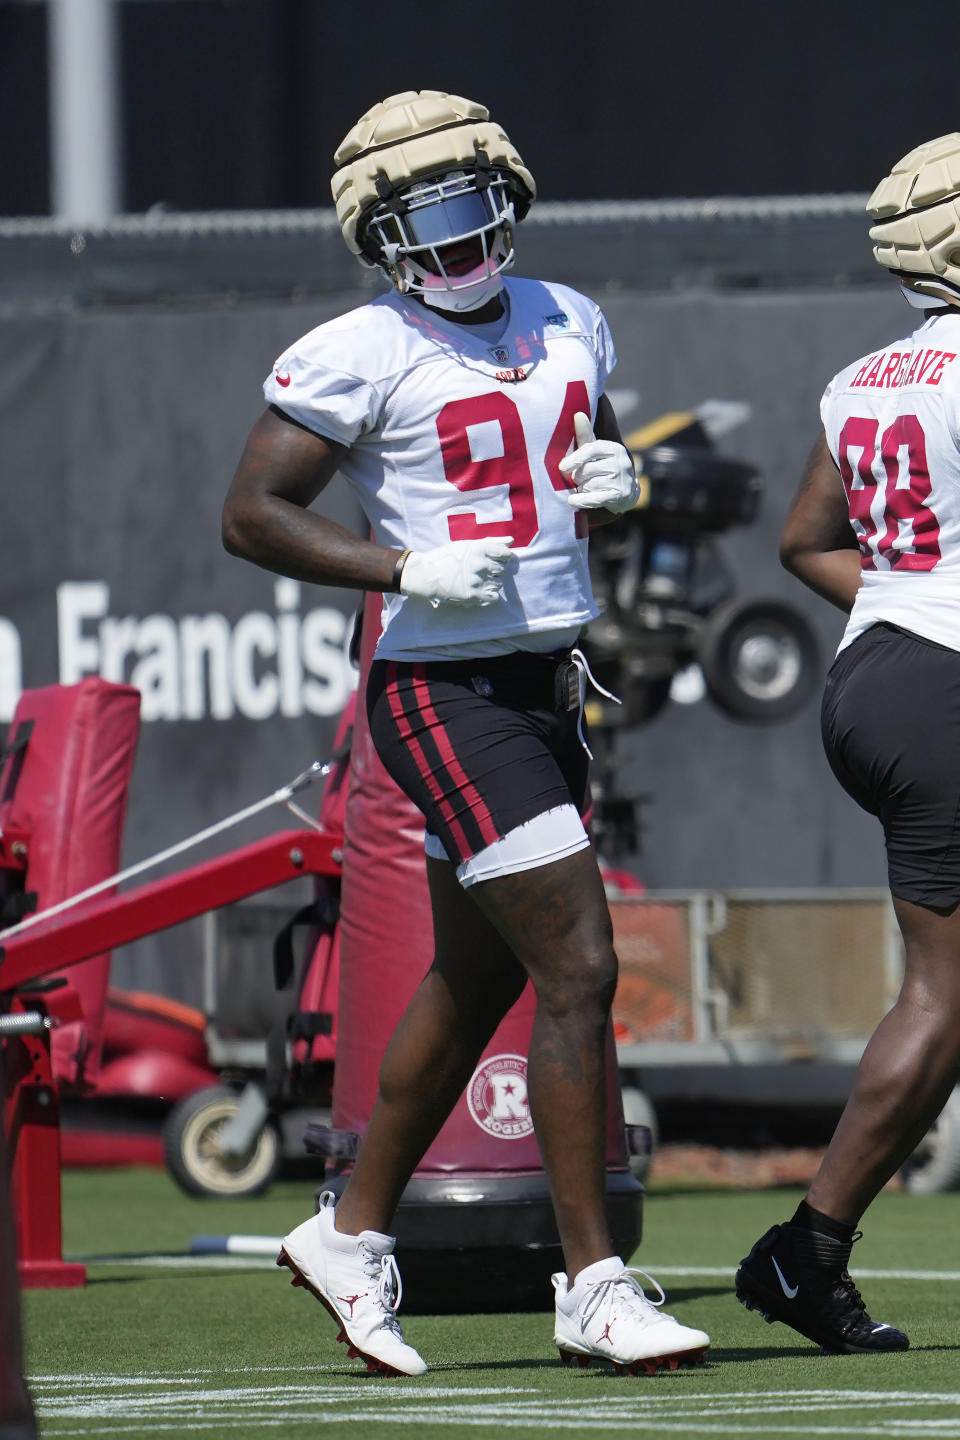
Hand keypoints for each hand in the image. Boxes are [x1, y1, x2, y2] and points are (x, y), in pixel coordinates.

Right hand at [400, 537, 514, 605]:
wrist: (425, 575)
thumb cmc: (446, 557)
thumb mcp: (467, 545)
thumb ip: (491, 542)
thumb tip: (512, 541)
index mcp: (479, 549)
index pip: (506, 554)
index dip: (501, 557)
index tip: (493, 560)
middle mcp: (480, 564)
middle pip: (502, 570)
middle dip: (494, 571)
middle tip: (479, 571)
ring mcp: (477, 581)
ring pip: (498, 584)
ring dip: (491, 583)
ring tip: (477, 581)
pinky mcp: (473, 596)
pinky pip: (494, 597)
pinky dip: (488, 595)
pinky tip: (478, 591)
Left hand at [558, 412, 639, 513]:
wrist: (626, 491)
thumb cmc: (603, 466)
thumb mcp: (596, 451)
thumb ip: (585, 435)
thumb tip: (578, 414)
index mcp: (613, 448)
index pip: (591, 449)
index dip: (575, 458)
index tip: (562, 467)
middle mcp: (620, 462)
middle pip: (587, 470)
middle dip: (578, 477)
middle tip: (579, 479)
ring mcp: (621, 480)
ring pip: (589, 485)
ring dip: (582, 488)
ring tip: (586, 487)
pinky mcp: (619, 496)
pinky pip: (594, 498)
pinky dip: (581, 501)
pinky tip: (571, 502)